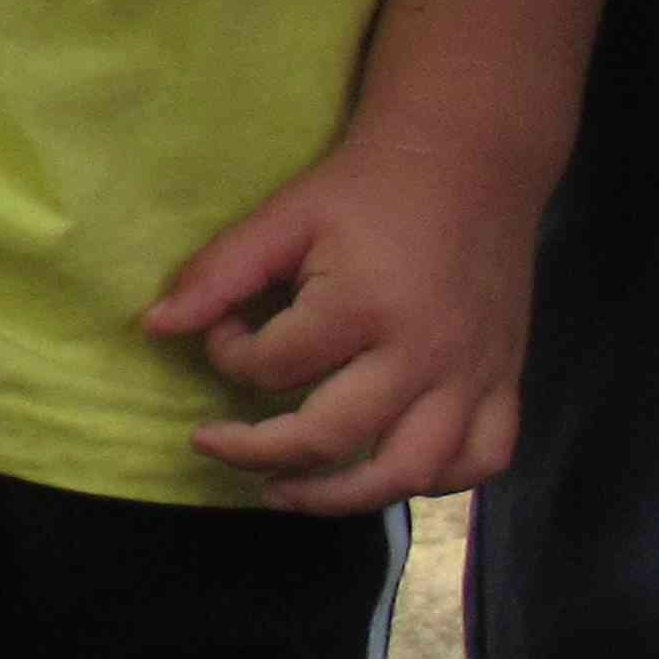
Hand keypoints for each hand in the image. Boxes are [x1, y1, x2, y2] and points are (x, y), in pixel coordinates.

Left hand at [145, 122, 544, 510]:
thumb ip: (217, 274)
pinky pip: (482, 459)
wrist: (472, 160)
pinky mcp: (505, 378)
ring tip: (286, 492)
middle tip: (215, 444)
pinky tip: (387, 474)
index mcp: (364, 308)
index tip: (224, 333)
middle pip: (330, 438)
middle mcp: (424, 353)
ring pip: (410, 472)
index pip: (271, 368)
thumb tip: (154, 327)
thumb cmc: (369, 188)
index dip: (228, 355)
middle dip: (258, 453)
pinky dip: (438, 482)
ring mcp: (471, 373)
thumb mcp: (285, 217)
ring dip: (341, 498)